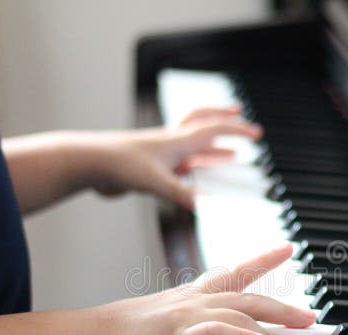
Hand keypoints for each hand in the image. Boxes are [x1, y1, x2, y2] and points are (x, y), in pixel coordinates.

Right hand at [85, 243, 313, 334]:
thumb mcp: (160, 322)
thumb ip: (188, 323)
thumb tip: (207, 331)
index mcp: (189, 296)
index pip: (233, 272)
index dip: (262, 259)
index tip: (287, 248)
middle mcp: (191, 302)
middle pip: (246, 297)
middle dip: (282, 305)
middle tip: (310, 315)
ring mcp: (183, 318)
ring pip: (236, 311)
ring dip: (272, 321)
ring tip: (299, 331)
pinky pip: (213, 334)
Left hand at [87, 106, 261, 207]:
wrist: (89, 164)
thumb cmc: (118, 165)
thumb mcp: (154, 182)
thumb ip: (180, 193)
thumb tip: (204, 205)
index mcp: (178, 141)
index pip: (215, 130)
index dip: (238, 132)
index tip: (258, 134)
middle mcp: (172, 143)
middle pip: (204, 123)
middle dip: (224, 120)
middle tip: (241, 117)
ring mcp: (161, 154)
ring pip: (194, 146)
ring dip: (214, 149)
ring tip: (229, 156)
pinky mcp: (151, 168)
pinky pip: (180, 165)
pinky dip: (193, 167)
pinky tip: (197, 178)